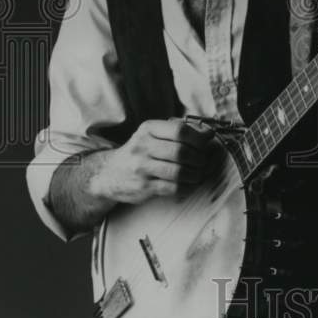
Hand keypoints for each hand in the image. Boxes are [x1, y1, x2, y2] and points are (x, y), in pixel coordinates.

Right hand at [89, 118, 215, 204]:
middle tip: (204, 161)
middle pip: (182, 152)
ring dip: (196, 174)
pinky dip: (187, 186)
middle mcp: (143, 147)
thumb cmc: (138, 153)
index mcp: (148, 129)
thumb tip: (208, 134)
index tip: (207, 142)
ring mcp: (142, 168)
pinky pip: (173, 188)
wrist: (109, 174)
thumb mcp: (152, 135)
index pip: (180, 131)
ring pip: (180, 171)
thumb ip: (178, 132)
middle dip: (200, 158)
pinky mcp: (144, 187)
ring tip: (198, 173)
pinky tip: (189, 183)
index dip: (199, 138)